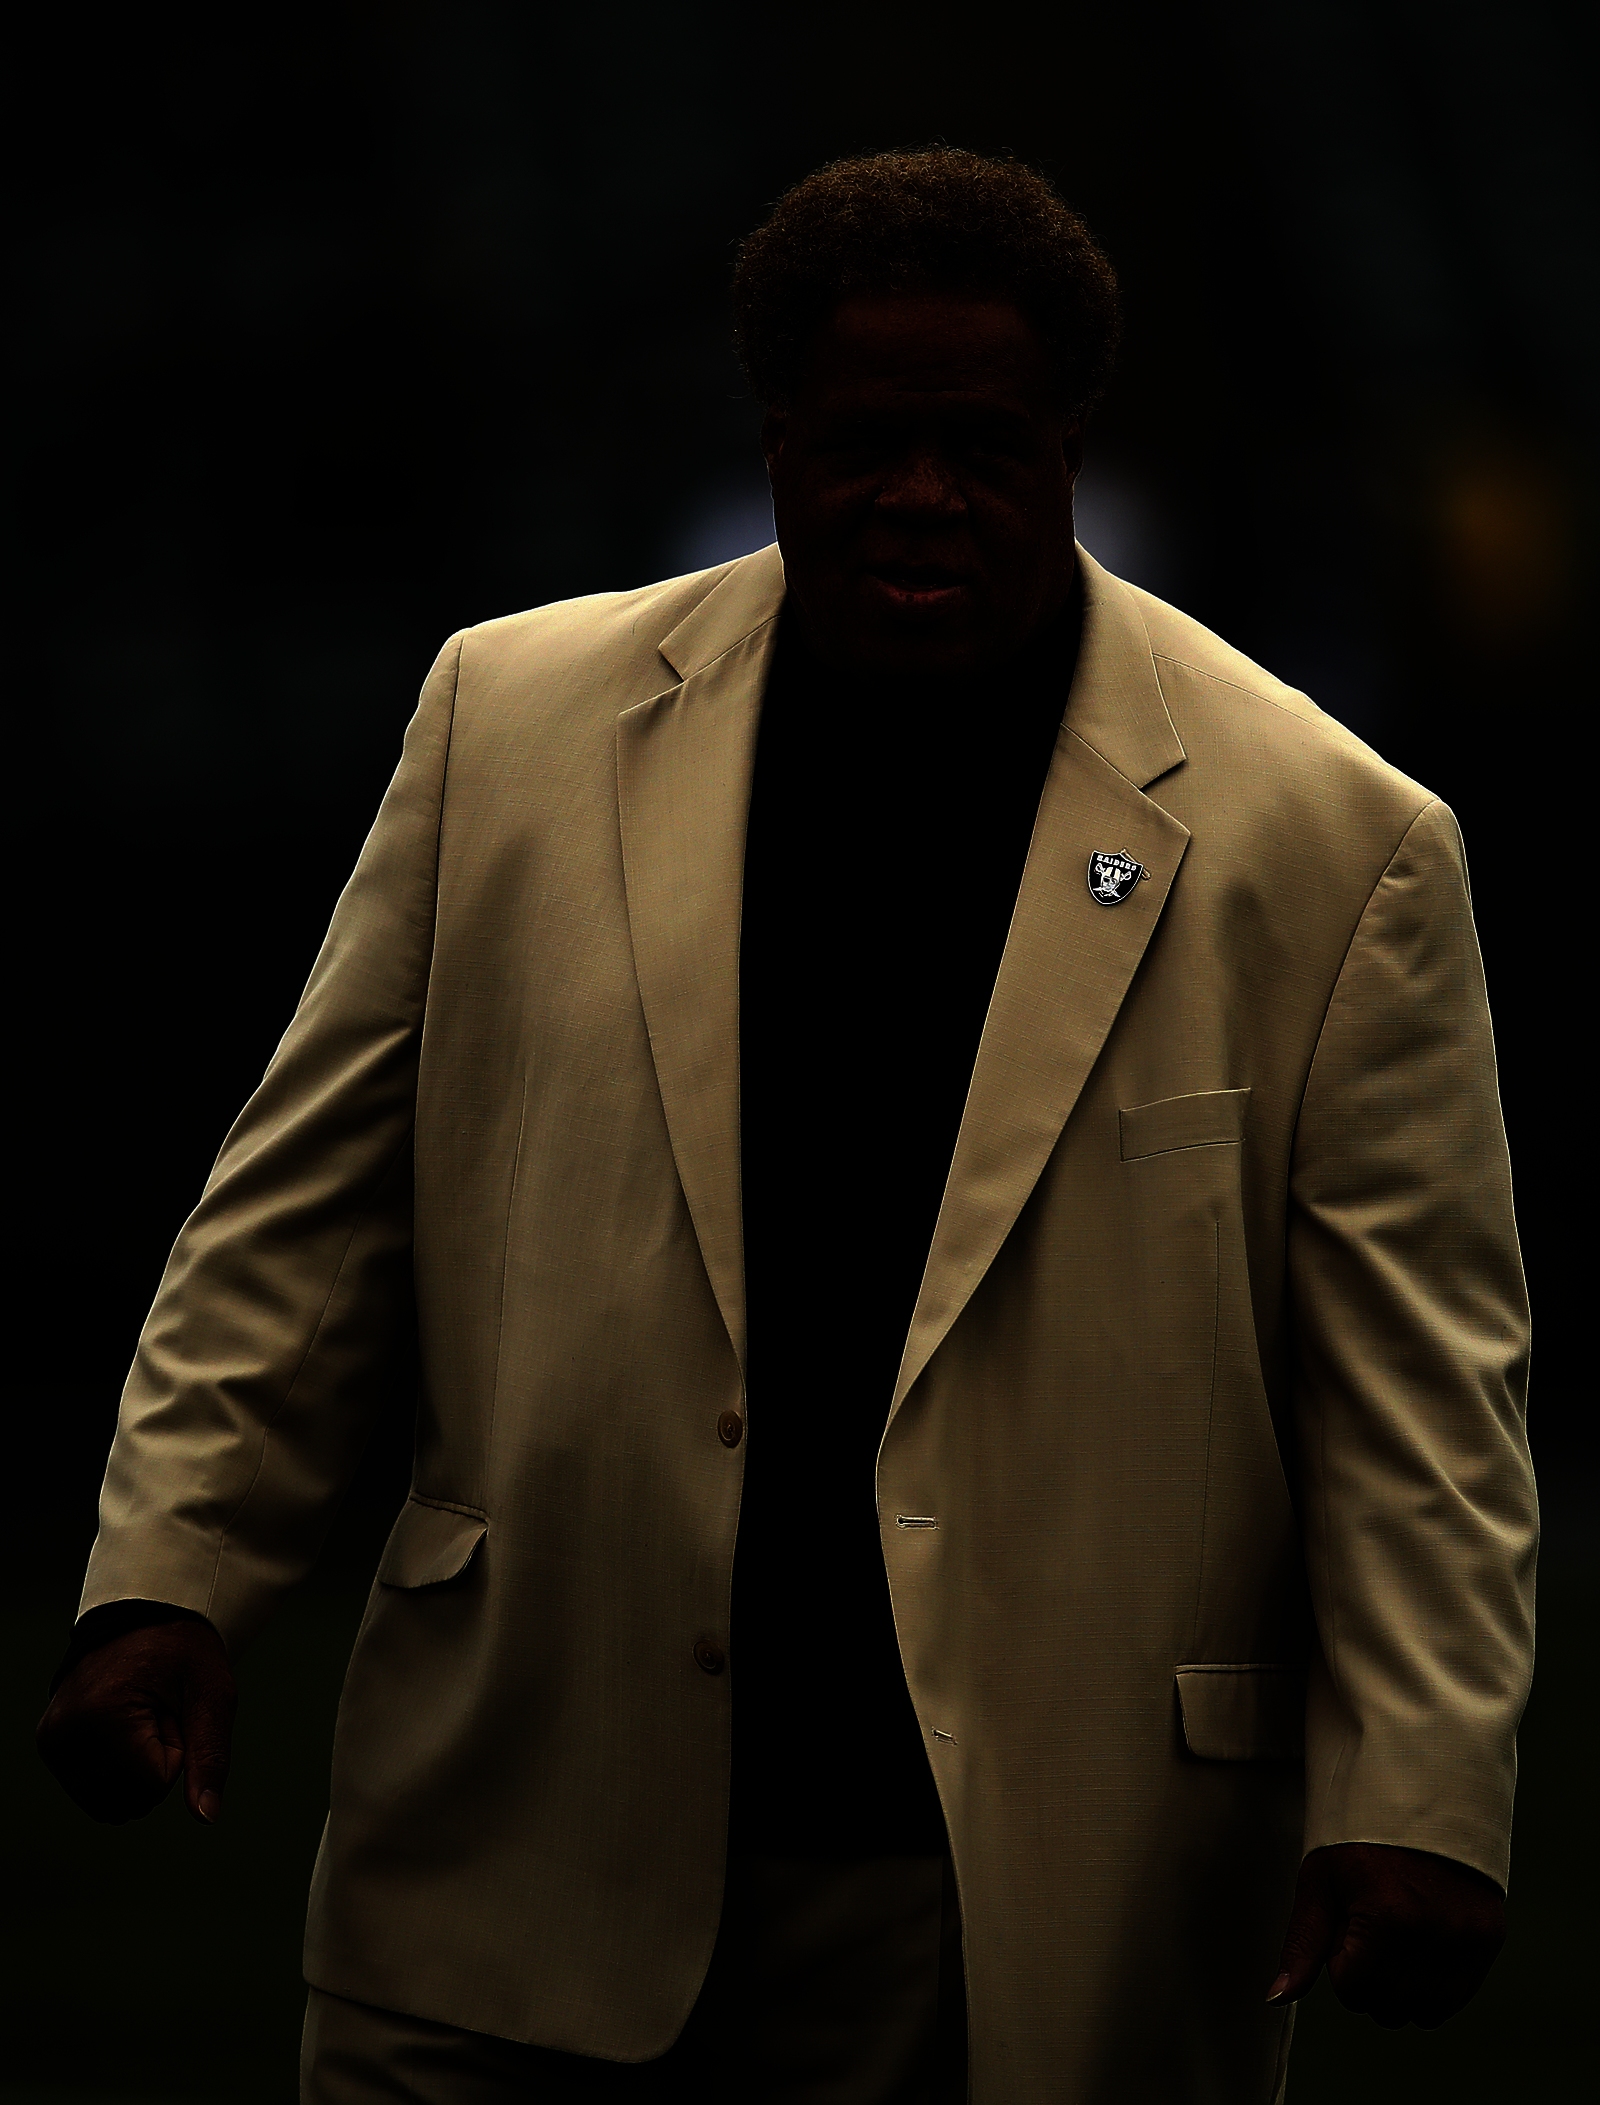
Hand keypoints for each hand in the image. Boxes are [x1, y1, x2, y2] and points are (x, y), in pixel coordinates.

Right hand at [37, 1618, 236, 1824]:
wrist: (143, 1617)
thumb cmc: (182, 1651)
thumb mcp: (212, 1693)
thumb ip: (210, 1756)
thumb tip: (206, 1817)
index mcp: (104, 1713)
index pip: (155, 1784)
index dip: (178, 1752)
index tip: (173, 1709)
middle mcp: (66, 1731)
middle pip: (129, 1800)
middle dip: (156, 1765)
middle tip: (157, 1712)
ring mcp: (53, 1740)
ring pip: (108, 1805)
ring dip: (135, 1773)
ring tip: (141, 1721)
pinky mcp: (50, 1745)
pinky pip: (91, 1793)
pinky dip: (116, 1773)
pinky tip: (121, 1731)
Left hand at [1268, 1842, 1504, 2026]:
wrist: (1423, 1801)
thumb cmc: (1363, 1839)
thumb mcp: (1321, 1880)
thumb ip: (1302, 1943)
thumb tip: (1278, 1997)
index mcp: (1386, 1916)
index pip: (1351, 1990)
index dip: (1339, 1964)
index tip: (1344, 1929)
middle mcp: (1432, 1934)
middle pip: (1387, 2006)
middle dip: (1368, 1982)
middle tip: (1367, 1935)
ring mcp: (1465, 1940)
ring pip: (1422, 2012)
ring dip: (1400, 1992)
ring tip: (1393, 1943)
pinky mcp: (1488, 1941)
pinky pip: (1454, 2000)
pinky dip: (1432, 1990)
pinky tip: (1419, 1953)